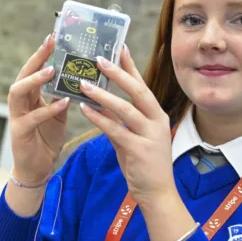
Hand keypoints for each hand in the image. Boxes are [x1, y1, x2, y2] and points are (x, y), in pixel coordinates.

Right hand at [7, 33, 70, 183]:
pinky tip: (63, 102)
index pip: (34, 69)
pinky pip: (32, 118)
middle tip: (51, 42)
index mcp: (29, 97)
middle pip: (22, 74)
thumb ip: (63, 96)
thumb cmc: (46, 140)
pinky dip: (48, 109)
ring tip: (52, 69)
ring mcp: (16, 117)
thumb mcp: (58, 115)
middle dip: (36, 57)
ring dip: (35, 80)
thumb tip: (80, 77)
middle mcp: (19, 103)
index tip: (55, 36)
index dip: (43, 53)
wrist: (37, 169)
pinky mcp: (19, 133)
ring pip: (18, 92)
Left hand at [78, 47, 175, 209]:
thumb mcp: (133, 139)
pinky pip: (116, 130)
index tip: (119, 46)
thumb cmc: (145, 166)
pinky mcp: (140, 150)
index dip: (130, 66)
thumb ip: (120, 123)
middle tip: (99, 58)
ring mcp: (150, 135)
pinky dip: (99, 118)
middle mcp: (156, 121)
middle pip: (137, 91)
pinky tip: (85, 110)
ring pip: (125, 109)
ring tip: (84, 83)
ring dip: (103, 95)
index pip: (141, 85)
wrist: (157, 193)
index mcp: (156, 115)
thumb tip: (102, 107)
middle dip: (118, 73)